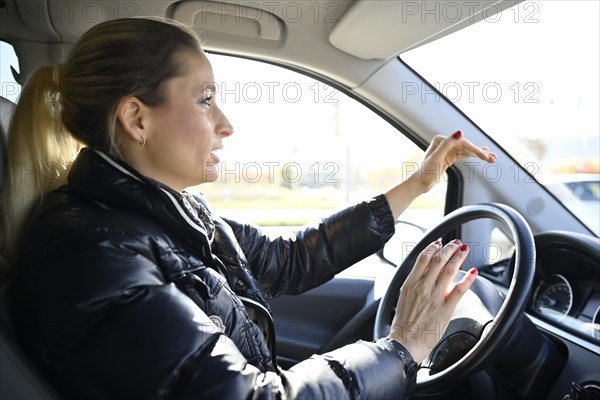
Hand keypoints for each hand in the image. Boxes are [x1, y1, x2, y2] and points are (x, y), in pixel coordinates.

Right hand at [388, 239, 477, 363]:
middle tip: (456, 242)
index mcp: (411, 283)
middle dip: (449, 248)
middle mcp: (423, 286)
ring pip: (449, 270)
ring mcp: (434, 296)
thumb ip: (414, 284)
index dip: (433, 247)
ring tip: (464, 250)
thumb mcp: (404, 297)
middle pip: (438, 260)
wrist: (405, 342)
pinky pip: (459, 289)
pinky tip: (474, 272)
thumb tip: (423, 274)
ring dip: (458, 257)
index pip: (423, 258)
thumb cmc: (404, 323)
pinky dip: (468, 278)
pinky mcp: (445, 308)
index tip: (440, 243)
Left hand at [410, 130, 496, 193]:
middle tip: (493, 158)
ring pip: (466, 151)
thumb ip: (448, 145)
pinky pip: (463, 155)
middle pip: (466, 146)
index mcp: (441, 140)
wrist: (418, 184)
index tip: (486, 156)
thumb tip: (460, 132)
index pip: (463, 143)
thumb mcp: (436, 158)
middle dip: (480, 152)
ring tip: (492, 159)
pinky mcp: (448, 158)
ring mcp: (446, 151)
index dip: (475, 149)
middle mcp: (444, 143)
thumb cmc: (424, 172)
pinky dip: (472, 156)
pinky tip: (482, 156)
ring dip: (479, 155)